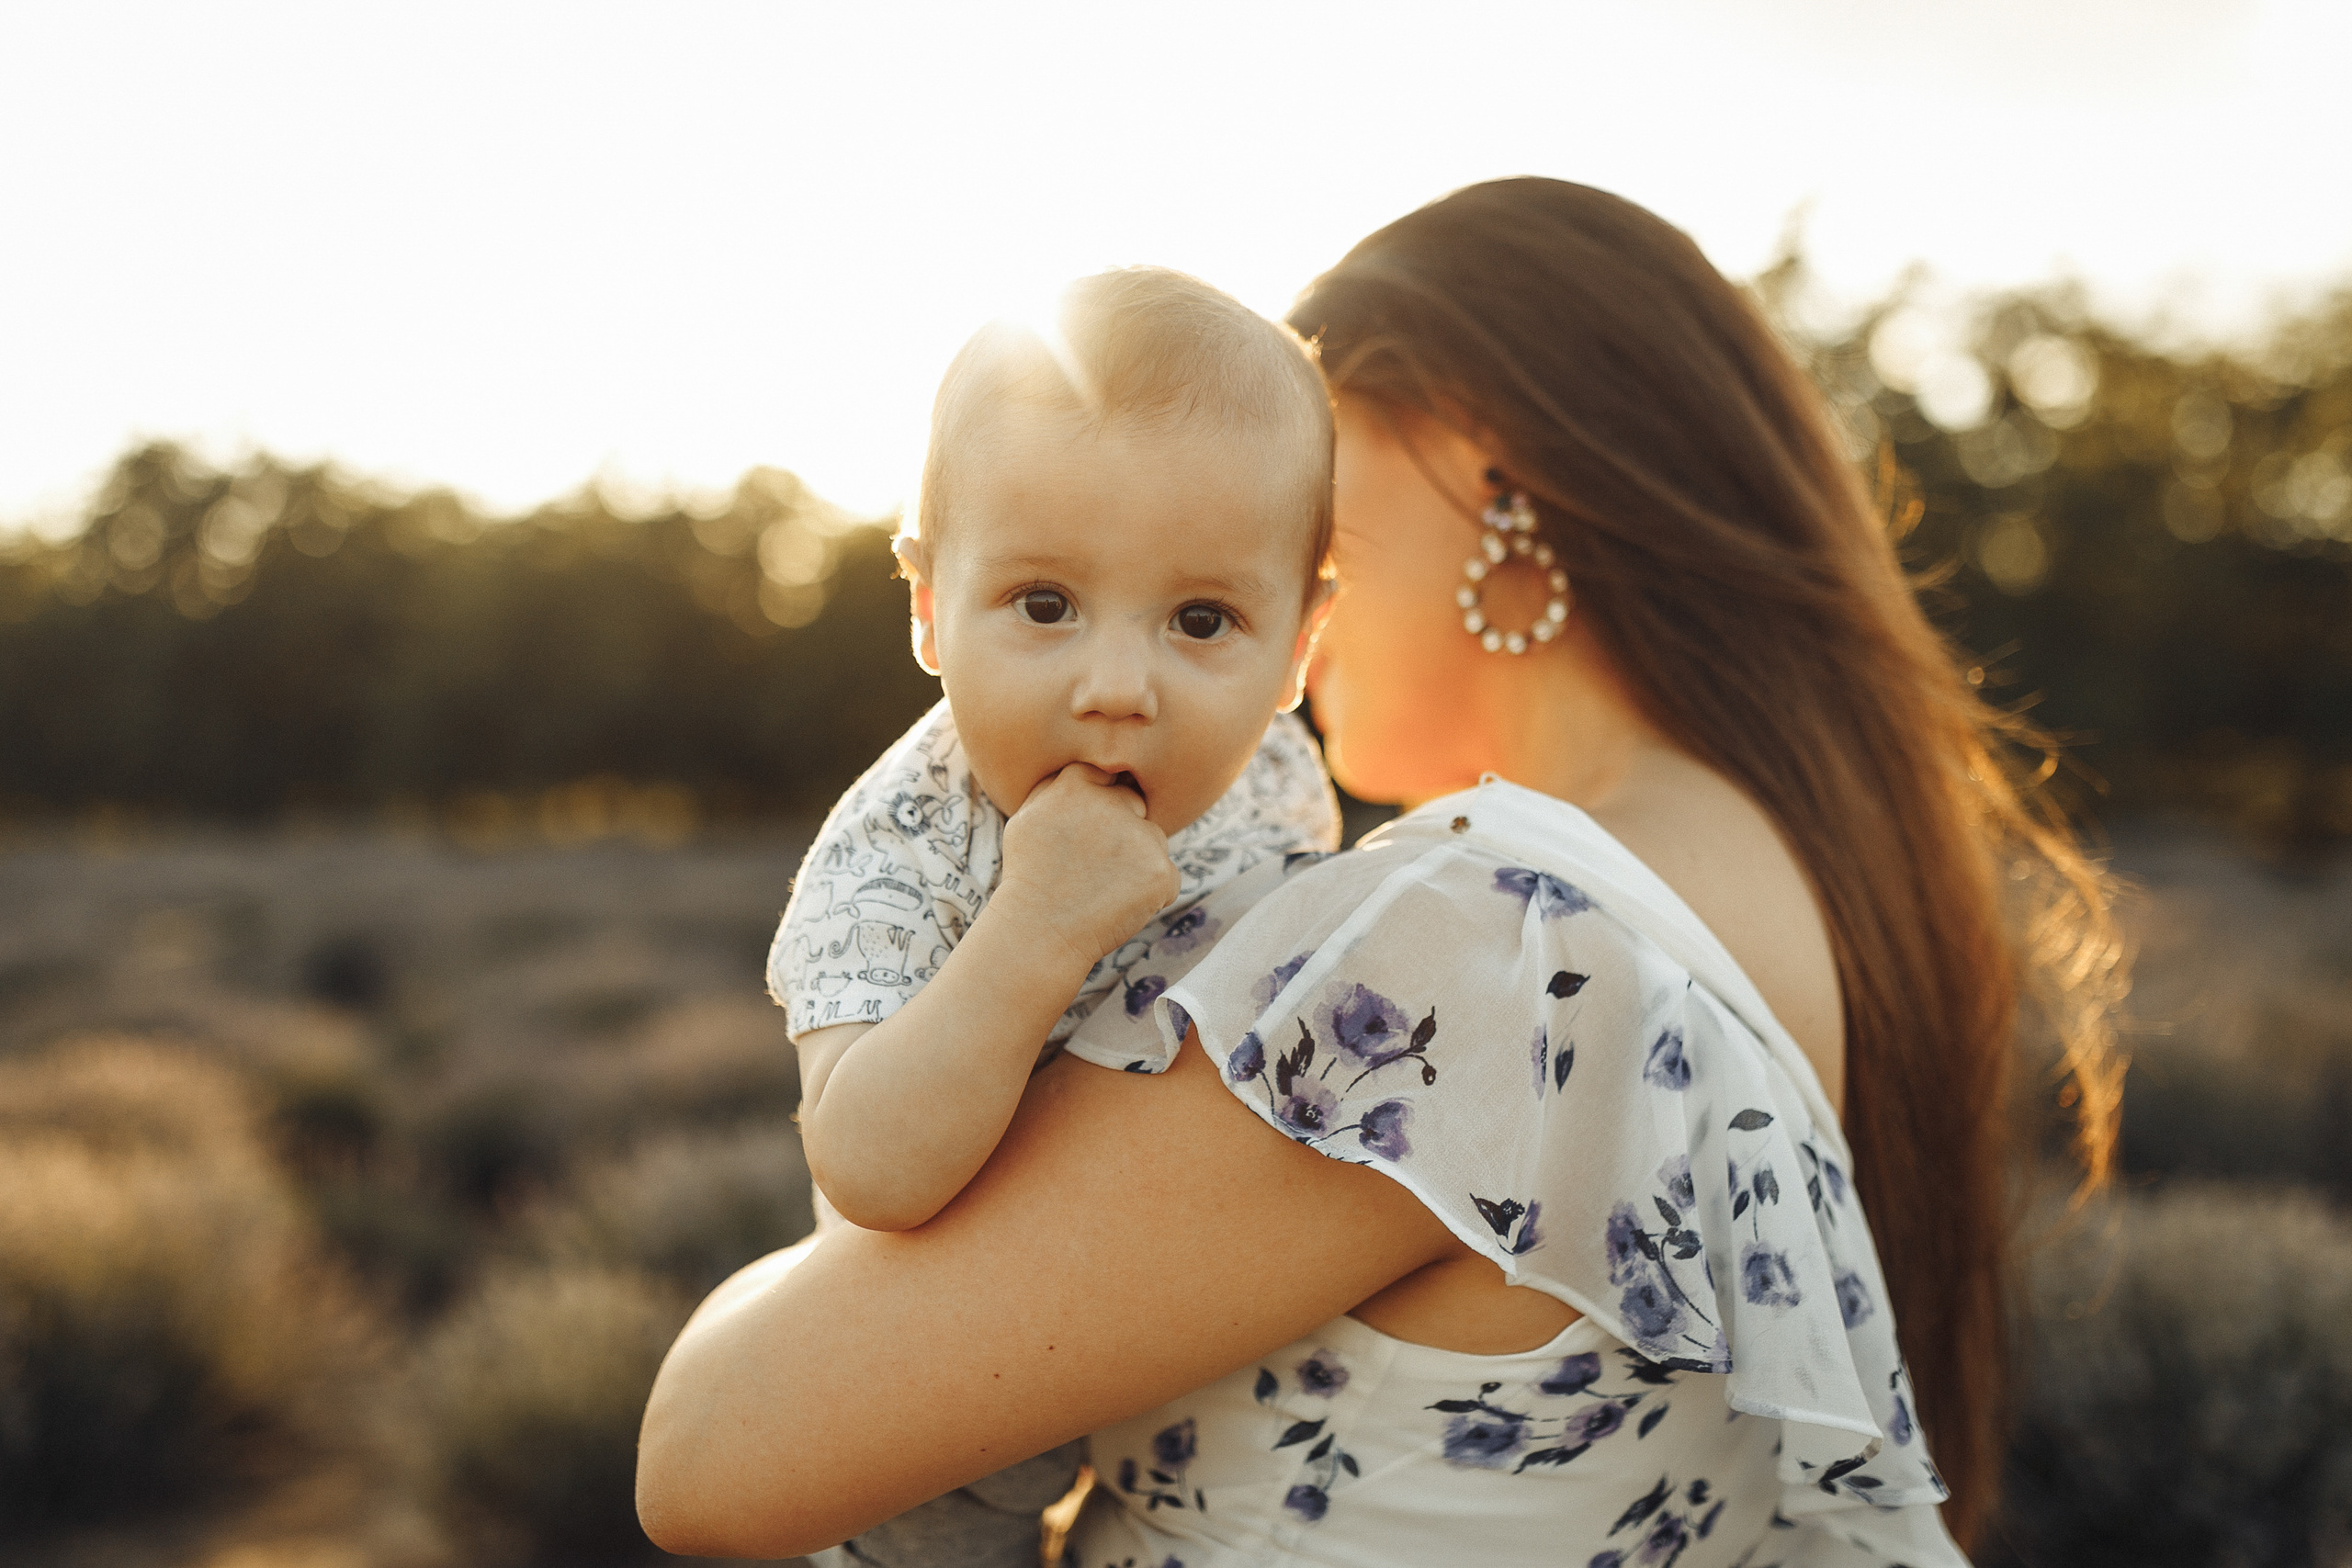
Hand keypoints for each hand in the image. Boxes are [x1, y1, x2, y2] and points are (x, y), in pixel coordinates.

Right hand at [994, 764, 1179, 972]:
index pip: (1106, 775)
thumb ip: (1057, 787)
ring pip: (1153, 840)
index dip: (1100, 804)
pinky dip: (1151, 892)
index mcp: (1077, 785)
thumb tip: (1090, 771)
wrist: (1039, 933)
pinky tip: (1117, 904)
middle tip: (1092, 865)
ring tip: (1100, 888)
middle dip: (1121, 830)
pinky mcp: (1160, 872)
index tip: (1088, 829)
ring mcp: (1140, 838)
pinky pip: (1167, 876)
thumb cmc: (1029, 876)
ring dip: (1138, 860)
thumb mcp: (1027, 818)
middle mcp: (1112, 805)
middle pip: (1134, 805)